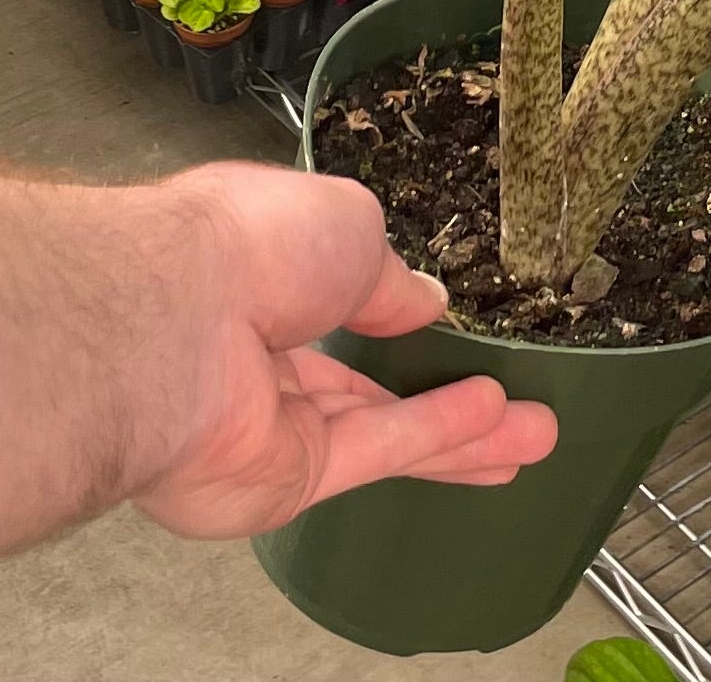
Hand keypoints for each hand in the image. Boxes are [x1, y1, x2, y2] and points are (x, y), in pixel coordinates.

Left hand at [132, 160, 557, 535]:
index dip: (391, 310)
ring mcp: (268, 424)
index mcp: (258, 273)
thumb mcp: (347, 227)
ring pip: (380, 426)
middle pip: (366, 381)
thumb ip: (390, 279)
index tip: (443, 319)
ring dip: (461, 428)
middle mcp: (259, 352)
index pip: (333, 299)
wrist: (173, 326)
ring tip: (537, 431)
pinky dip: (433, 438)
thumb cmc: (249, 245)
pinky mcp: (280, 483)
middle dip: (440, 388)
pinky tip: (494, 425)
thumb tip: (424, 302)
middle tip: (510, 396)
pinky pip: (371, 455)